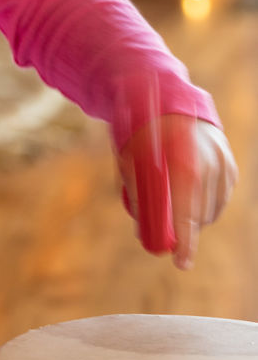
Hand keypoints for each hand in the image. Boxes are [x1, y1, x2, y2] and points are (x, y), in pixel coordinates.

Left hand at [117, 116, 236, 269]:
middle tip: (168, 238)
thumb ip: (137, 196)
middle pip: (200, 217)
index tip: (181, 263)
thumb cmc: (143, 130)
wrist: (166, 96)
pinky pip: (221, 196)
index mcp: (184, 166)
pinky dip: (207, 202)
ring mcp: (224, 164)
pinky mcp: (230, 163)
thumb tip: (144, 230)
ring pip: (213, 209)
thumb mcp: (130, 161)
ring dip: (195, 217)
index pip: (187, 216)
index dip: (185, 244)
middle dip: (185, 232)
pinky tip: (191, 195)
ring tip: (176, 207)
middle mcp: (210, 166)